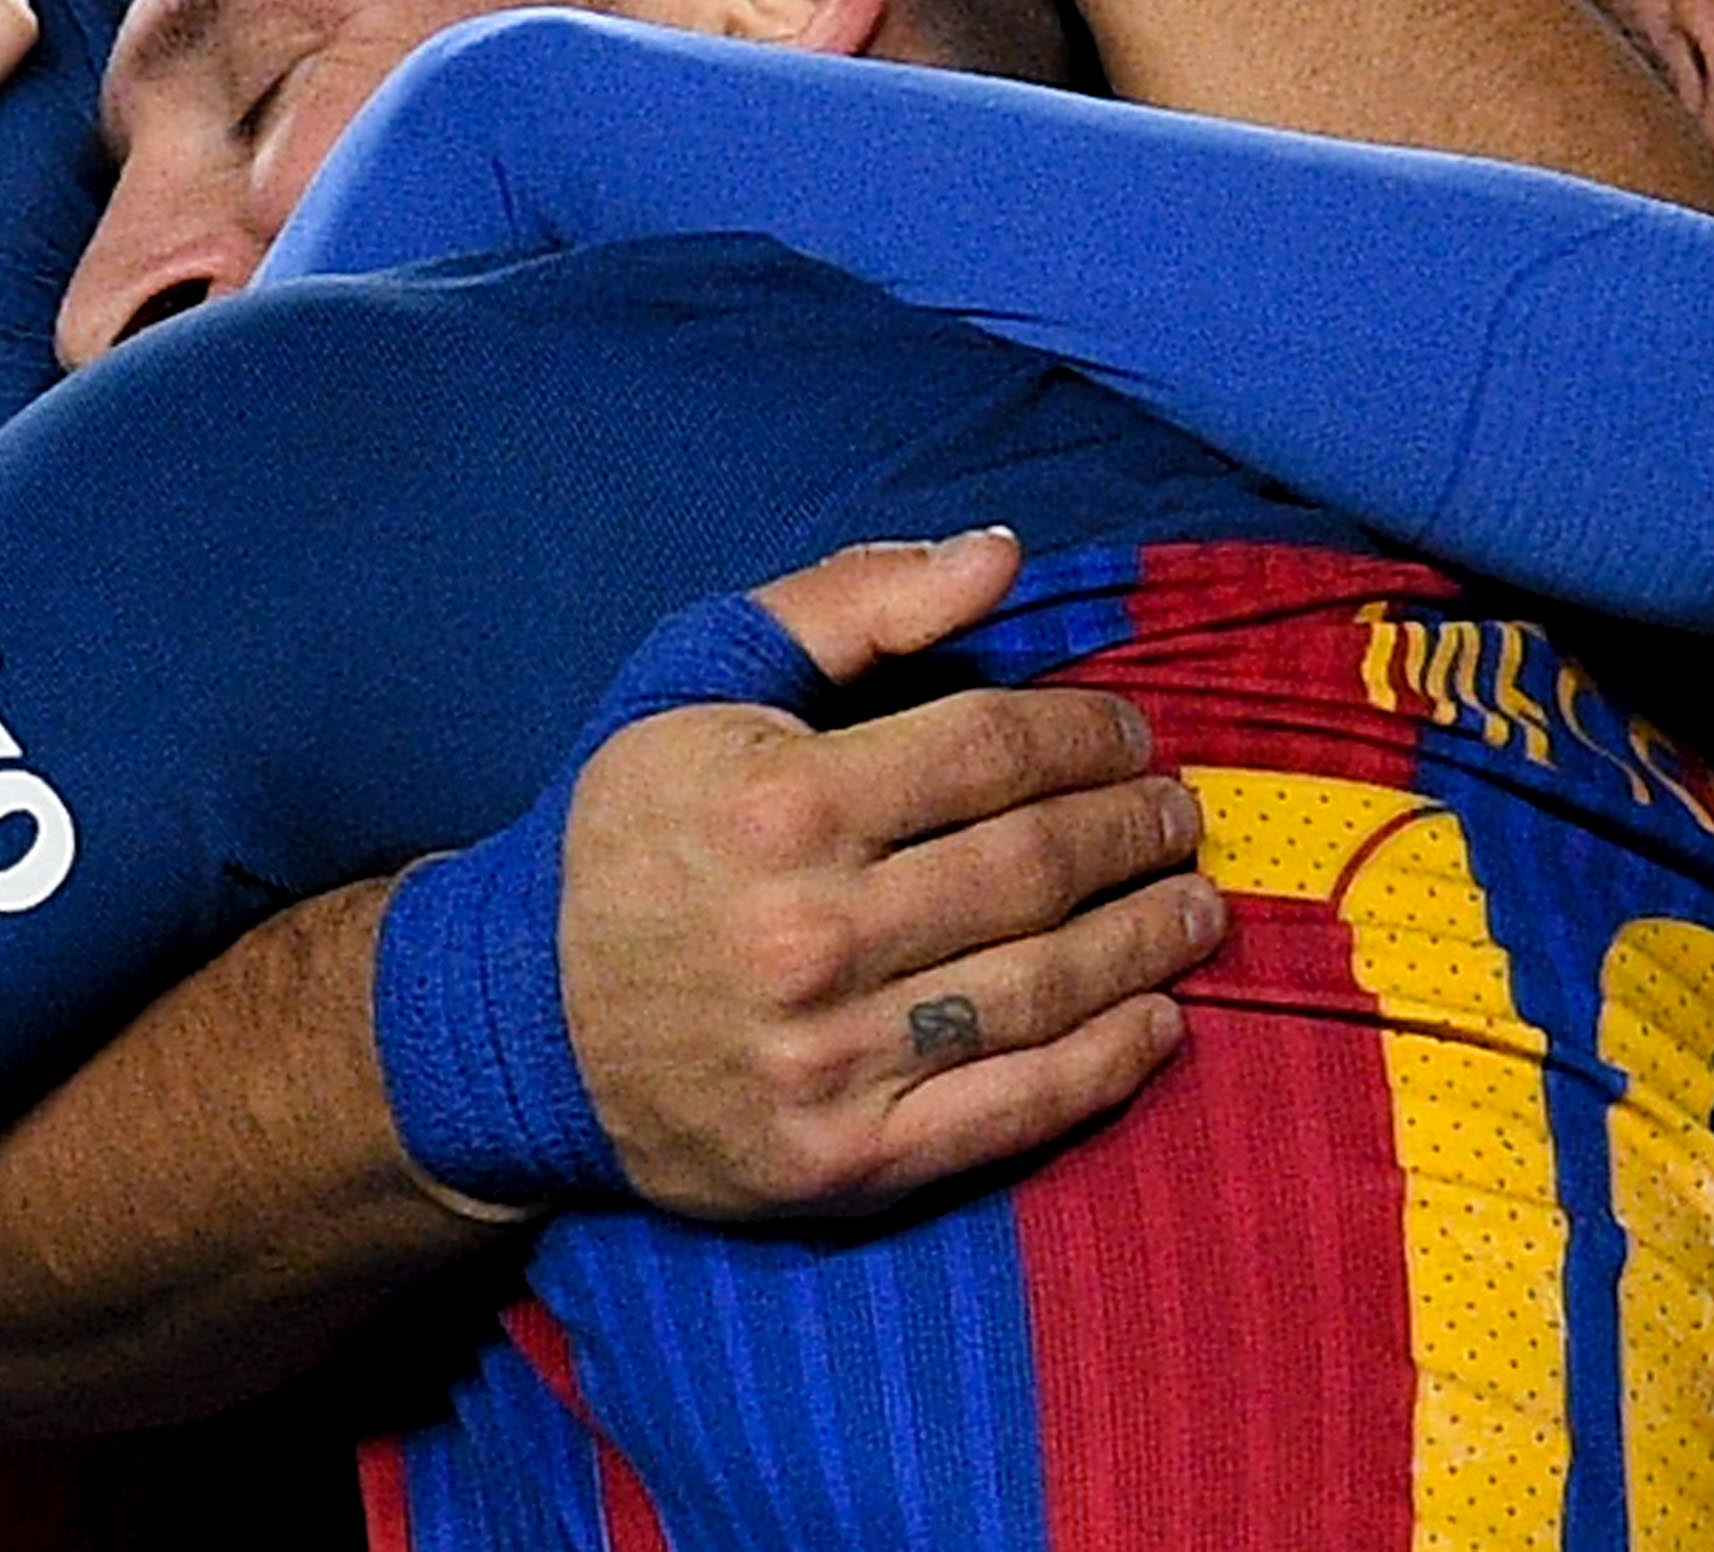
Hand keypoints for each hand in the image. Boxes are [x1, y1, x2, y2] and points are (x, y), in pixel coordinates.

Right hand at [556, 528, 1221, 1218]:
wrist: (520, 1020)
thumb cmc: (629, 830)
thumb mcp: (701, 677)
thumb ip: (854, 604)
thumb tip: (1001, 554)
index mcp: (779, 803)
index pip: (992, 751)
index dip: (1088, 736)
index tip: (1131, 735)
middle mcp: (807, 933)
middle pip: (1032, 866)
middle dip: (1131, 832)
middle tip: (1178, 816)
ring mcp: (828, 1057)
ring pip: (1042, 985)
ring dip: (1146, 942)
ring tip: (1193, 906)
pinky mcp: (843, 1159)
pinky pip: (1012, 1108)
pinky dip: (1106, 1064)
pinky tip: (1158, 1021)